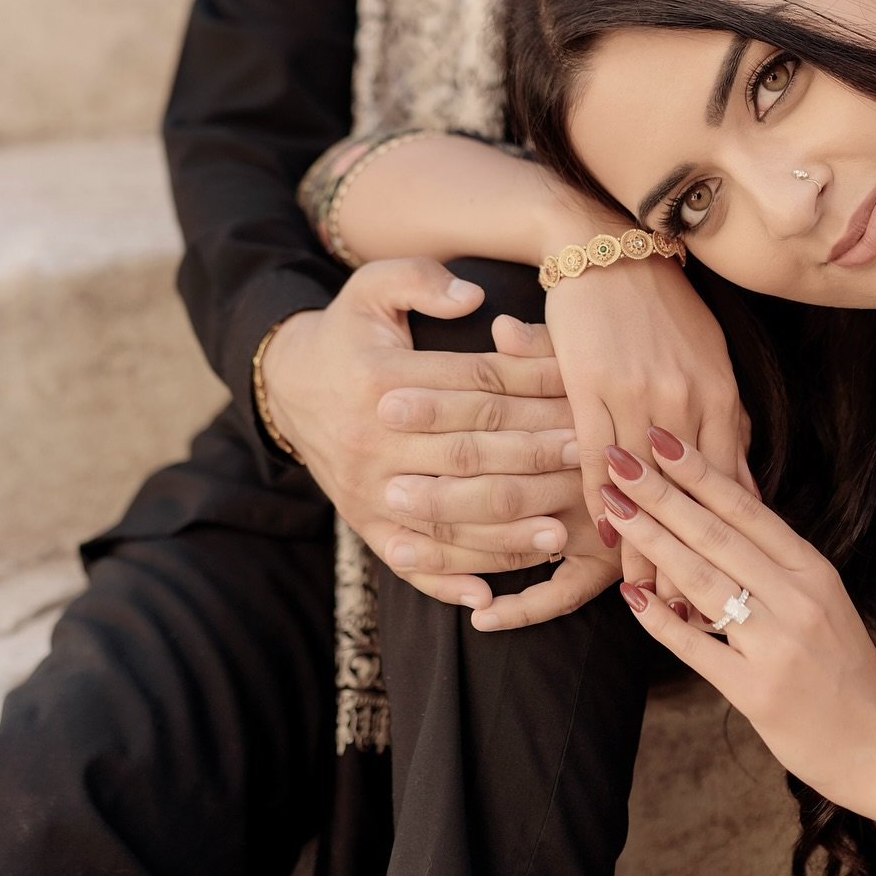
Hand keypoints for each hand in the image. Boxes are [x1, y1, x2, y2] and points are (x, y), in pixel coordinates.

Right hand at [261, 258, 580, 604]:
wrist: (287, 385)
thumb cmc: (350, 332)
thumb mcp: (372, 286)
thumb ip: (419, 280)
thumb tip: (472, 297)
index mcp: (380, 377)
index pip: (472, 387)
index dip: (531, 389)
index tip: (580, 394)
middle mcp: (371, 440)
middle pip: (467, 454)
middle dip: (533, 458)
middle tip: (588, 459)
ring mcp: (365, 489)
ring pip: (444, 517)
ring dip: (504, 531)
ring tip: (560, 532)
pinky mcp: (363, 523)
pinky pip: (408, 561)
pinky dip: (448, 579)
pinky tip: (490, 596)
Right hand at [482, 253, 749, 627]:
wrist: (609, 250)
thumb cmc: (663, 306)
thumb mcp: (711, 359)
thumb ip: (726, 421)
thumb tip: (742, 481)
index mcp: (722, 395)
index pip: (729, 485)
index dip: (729, 542)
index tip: (734, 589)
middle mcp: (686, 400)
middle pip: (691, 499)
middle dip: (693, 559)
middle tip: (695, 615)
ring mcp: (638, 396)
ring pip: (645, 488)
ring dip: (646, 545)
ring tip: (648, 594)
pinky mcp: (591, 389)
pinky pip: (595, 457)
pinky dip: (601, 501)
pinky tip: (603, 536)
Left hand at [598, 428, 875, 822]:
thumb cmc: (847, 671)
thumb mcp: (825, 601)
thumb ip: (779, 561)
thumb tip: (730, 506)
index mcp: (814, 571)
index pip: (748, 510)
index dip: (701, 472)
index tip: (662, 438)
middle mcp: (797, 600)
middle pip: (717, 536)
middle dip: (663, 494)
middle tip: (620, 460)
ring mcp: (777, 646)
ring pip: (703, 580)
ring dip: (653, 541)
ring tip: (615, 510)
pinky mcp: (756, 692)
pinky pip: (697, 647)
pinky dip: (661, 620)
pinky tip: (631, 595)